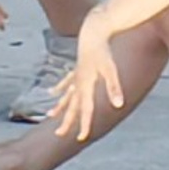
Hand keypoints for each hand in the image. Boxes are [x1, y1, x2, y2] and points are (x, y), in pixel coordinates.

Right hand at [53, 10, 124, 139]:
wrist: (94, 31)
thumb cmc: (103, 51)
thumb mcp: (111, 70)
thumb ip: (113, 88)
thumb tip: (118, 105)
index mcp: (86, 86)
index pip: (86, 110)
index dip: (84, 125)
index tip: (81, 138)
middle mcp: (78, 83)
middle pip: (71, 105)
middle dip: (66, 121)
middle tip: (59, 135)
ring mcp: (75, 76)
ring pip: (65, 95)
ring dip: (59, 106)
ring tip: (49, 116)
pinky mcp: (76, 69)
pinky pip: (66, 82)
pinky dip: (60, 88)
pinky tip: (53, 92)